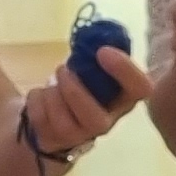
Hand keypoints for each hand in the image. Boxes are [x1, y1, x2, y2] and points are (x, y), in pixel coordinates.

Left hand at [21, 44, 152, 159]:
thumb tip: (93, 35)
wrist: (51, 114)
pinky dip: (35, 100)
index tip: (102, 51)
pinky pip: (40, 119)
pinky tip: (39, 96)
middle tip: (62, 69)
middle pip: (95, 120)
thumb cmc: (78, 85)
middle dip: (74, 92)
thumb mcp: (90, 69)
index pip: (141, 90)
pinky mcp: (53, 140)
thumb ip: (95, 57)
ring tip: (50, 83)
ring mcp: (78, 136)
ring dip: (51, 94)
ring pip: (63, 122)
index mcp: (122, 99)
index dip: (125, 71)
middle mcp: (105, 122)